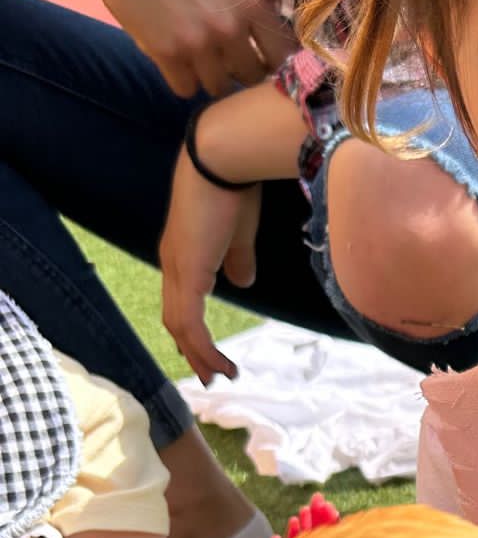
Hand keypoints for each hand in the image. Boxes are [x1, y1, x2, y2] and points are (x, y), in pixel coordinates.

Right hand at [64, 0, 294, 96]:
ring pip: (218, 87)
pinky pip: (185, 89)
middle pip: (252, 77)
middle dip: (238, 69)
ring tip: (190, 49)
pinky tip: (169, 55)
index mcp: (252, 1)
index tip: (259, 57)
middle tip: (218, 52)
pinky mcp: (165, 53)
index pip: (284, 55)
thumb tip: (270, 50)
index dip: (273, 61)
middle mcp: (231, 25)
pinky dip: (178, 78)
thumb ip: (245, 9)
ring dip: (206, 75)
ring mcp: (198, 42)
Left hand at [159, 144, 255, 383]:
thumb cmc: (233, 186)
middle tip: (211, 377)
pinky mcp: (187, 272)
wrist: (222, 160)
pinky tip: (219, 362)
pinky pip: (190, 322)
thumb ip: (238, 260)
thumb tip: (243, 282)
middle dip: (194, 352)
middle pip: (177, 320)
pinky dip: (202, 347)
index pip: (181, 301)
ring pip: (181, 326)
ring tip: (221, 377)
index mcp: (184, 254)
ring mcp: (177, 269)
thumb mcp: (238, 233)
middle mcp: (174, 264)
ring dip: (200, 355)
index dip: (191, 330)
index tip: (206, 354)